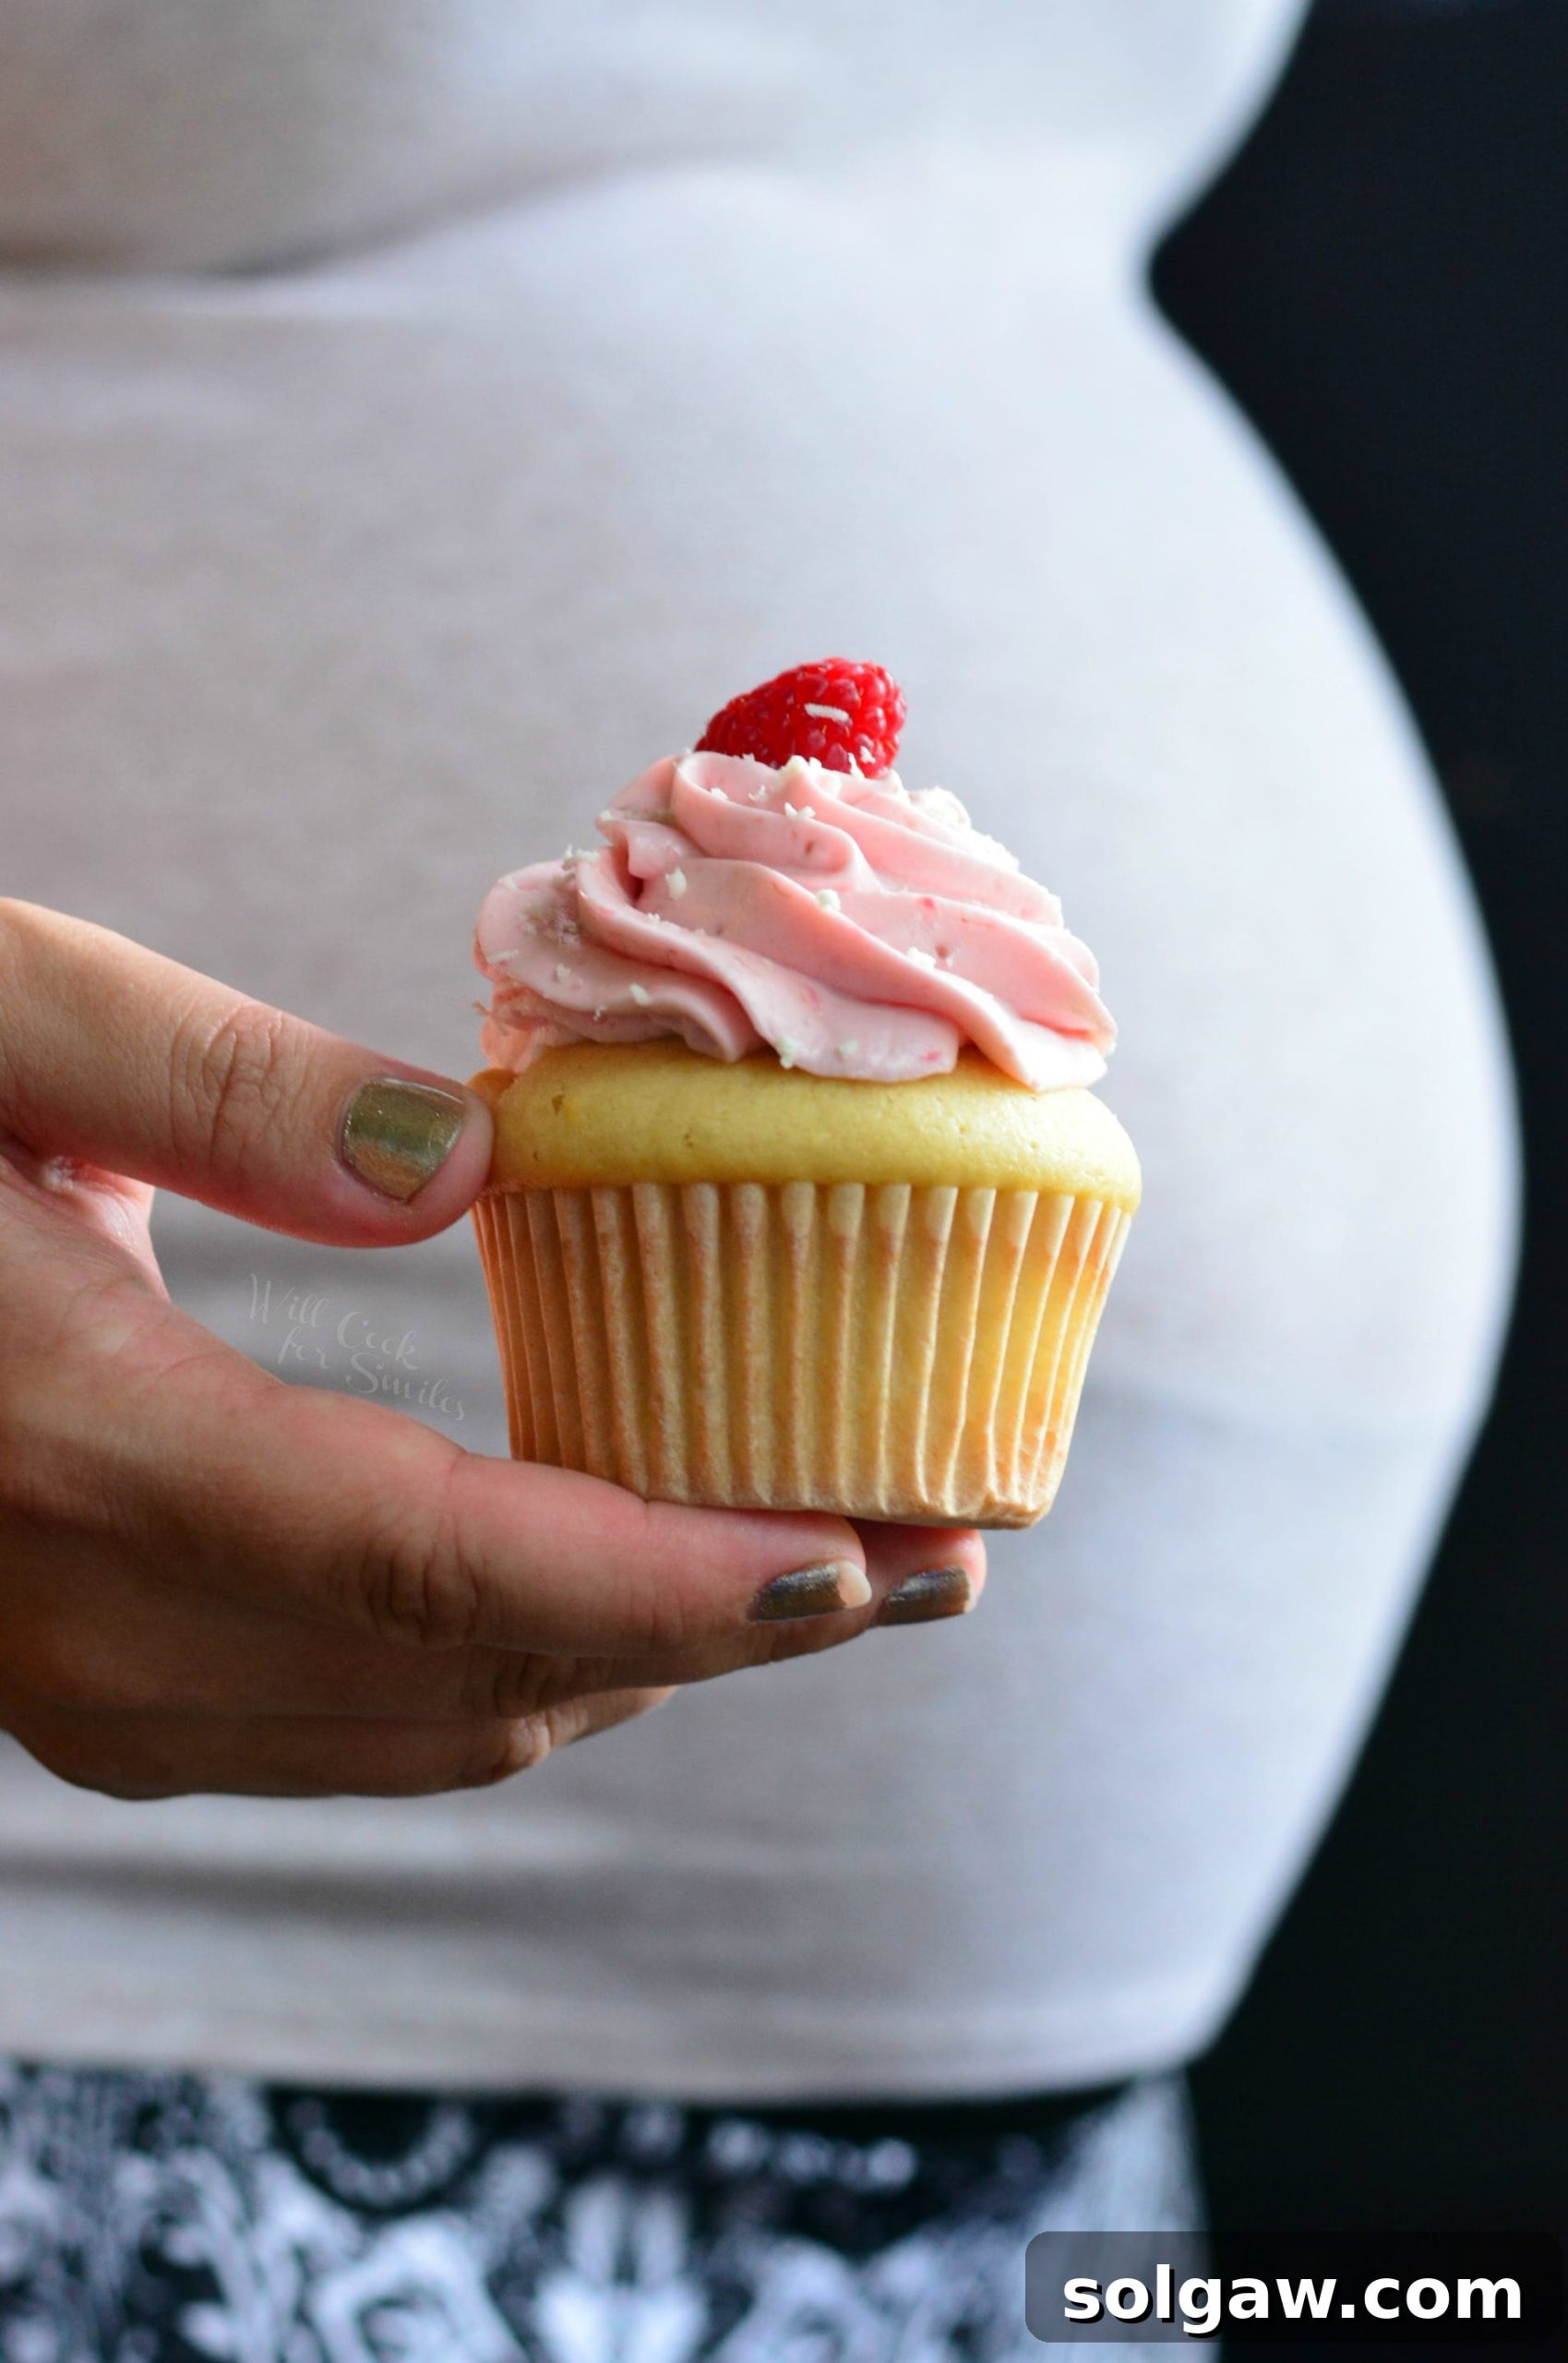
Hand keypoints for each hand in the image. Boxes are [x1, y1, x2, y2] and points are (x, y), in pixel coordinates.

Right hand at [0, 900, 984, 1800]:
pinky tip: (633, 1581)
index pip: (445, 1563)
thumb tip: (473, 1170)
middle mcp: (84, 1626)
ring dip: (652, 1663)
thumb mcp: (2, 1018)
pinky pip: (366, 1723)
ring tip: (832, 1571)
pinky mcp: (96, 1687)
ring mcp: (81, 1689)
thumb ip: (230, 1092)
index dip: (680, 1581)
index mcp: (76, 1442)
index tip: (876, 1558)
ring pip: (436, 1732)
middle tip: (938, 1552)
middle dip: (733, 1634)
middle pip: (481, 1679)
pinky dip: (533, 1666)